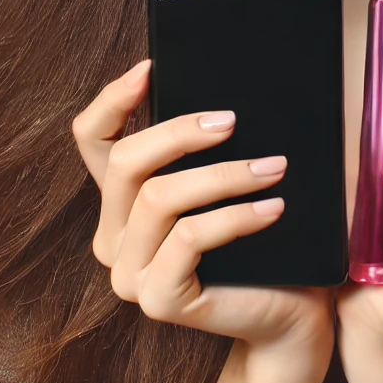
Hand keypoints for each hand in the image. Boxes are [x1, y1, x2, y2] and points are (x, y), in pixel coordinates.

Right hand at [72, 60, 333, 362]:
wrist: (291, 314)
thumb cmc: (265, 244)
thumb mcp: (227, 183)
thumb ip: (206, 148)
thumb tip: (216, 94)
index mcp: (121, 203)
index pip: (92, 139)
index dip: (113, 100)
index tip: (151, 67)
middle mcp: (113, 238)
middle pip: (125, 163)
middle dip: (179, 133)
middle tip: (232, 120)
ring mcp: (130, 274)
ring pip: (159, 198)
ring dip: (223, 175)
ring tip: (273, 167)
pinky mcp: (158, 300)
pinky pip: (190, 238)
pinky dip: (235, 216)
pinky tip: (273, 207)